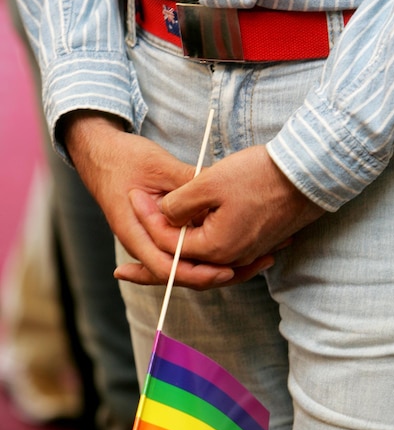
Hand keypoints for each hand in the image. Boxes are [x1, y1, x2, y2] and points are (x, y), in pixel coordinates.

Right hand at [60, 111, 237, 287]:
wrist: (100, 153)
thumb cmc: (123, 158)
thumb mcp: (159, 166)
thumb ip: (188, 183)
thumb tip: (222, 193)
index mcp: (134, 232)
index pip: (166, 268)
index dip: (197, 274)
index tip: (226, 271)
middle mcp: (142, 243)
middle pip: (180, 274)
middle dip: (216, 275)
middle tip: (253, 266)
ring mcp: (151, 240)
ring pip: (185, 265)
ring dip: (217, 265)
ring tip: (256, 261)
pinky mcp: (161, 232)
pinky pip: (185, 250)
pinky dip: (209, 251)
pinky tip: (238, 251)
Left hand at [126, 145, 324, 286]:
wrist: (308, 173)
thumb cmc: (260, 175)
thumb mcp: (208, 183)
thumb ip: (178, 204)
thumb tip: (162, 214)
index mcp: (216, 247)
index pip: (169, 244)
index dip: (148, 222)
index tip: (134, 197)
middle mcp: (231, 257)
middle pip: (183, 268)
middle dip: (152, 267)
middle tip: (123, 273)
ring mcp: (247, 251)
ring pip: (202, 263)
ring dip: (177, 262)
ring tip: (149, 266)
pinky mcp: (257, 241)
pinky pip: (222, 254)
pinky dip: (201, 254)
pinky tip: (191, 243)